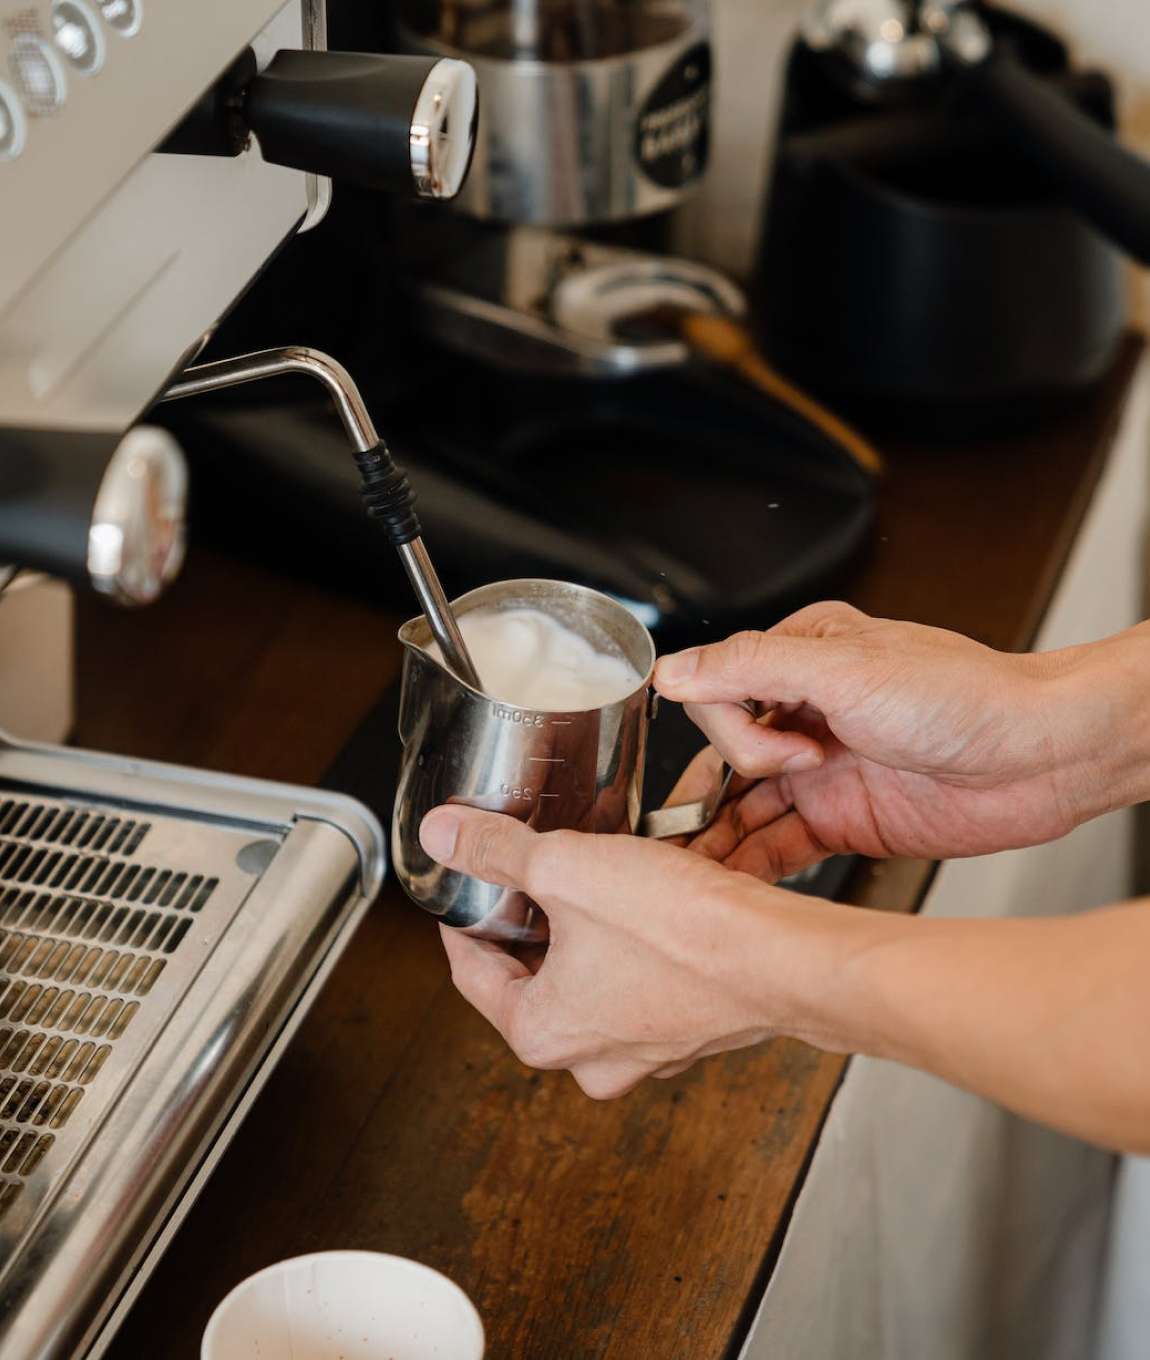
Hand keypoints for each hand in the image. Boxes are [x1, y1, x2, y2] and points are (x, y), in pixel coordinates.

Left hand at [419, 804, 811, 1098]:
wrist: (783, 957)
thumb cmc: (682, 930)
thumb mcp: (566, 868)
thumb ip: (496, 850)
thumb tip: (443, 834)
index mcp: (541, 1034)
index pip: (471, 972)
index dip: (463, 917)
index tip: (465, 887)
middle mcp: (591, 1058)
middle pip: (530, 977)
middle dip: (529, 920)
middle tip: (530, 872)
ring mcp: (644, 1051)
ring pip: (588, 979)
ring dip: (584, 930)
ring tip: (589, 878)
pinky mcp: (688, 1030)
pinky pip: (639, 982)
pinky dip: (632, 945)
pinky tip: (644, 901)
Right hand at [654, 601, 1123, 873]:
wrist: (1041, 757)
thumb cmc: (964, 696)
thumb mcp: (845, 668)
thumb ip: (750, 667)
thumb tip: (673, 671)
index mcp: (801, 659)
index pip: (720, 695)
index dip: (739, 734)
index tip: (791, 752)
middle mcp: (805, 712)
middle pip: (724, 755)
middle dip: (711, 793)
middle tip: (701, 830)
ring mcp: (822, 771)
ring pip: (745, 807)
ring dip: (717, 839)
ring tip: (689, 876)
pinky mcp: (843, 821)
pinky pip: (779, 846)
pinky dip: (752, 866)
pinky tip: (731, 886)